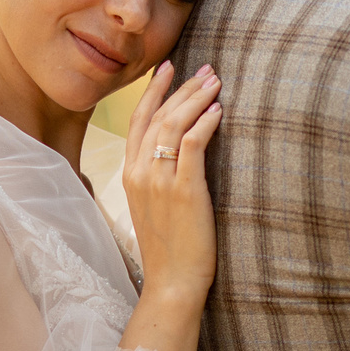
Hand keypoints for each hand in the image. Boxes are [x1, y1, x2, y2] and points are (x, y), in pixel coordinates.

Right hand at [121, 61, 222, 304]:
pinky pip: (191, 145)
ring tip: (216, 83)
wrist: (172, 282)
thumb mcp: (154, 207)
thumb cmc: (169, 249)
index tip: (169, 68)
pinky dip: (204, 123)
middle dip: (183, 87)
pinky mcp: (183, 191)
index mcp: (130, 175)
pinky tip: (218, 111)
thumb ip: (158, 178)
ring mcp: (159, 181)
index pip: (138, 121)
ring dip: (196, 99)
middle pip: (158, 116)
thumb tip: (177, 154)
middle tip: (207, 69)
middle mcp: (140, 173)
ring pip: (173, 125)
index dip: (153, 92)